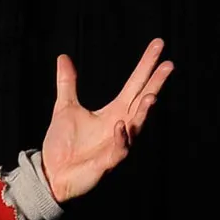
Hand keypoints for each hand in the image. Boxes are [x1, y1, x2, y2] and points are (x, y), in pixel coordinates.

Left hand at [40, 39, 172, 201]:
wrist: (50, 174)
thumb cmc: (61, 144)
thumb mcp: (64, 108)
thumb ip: (67, 83)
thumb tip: (63, 58)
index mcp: (114, 111)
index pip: (135, 84)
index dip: (146, 65)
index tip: (158, 44)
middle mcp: (121, 125)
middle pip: (142, 100)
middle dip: (156, 84)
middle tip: (168, 64)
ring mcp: (116, 143)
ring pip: (136, 125)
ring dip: (143, 111)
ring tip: (150, 97)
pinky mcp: (108, 162)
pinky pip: (120, 149)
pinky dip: (121, 137)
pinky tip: (120, 124)